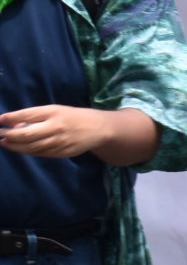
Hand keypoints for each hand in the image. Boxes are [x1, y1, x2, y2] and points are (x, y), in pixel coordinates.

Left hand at [0, 105, 116, 158]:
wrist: (99, 128)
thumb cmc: (73, 117)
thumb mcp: (56, 111)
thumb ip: (36, 117)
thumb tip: (13, 123)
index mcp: (55, 112)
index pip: (28, 114)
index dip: (10, 118)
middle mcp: (56, 126)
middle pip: (26, 134)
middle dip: (9, 135)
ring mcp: (59, 141)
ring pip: (30, 146)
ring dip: (15, 146)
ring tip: (4, 143)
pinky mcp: (61, 152)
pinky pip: (40, 153)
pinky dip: (27, 151)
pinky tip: (20, 149)